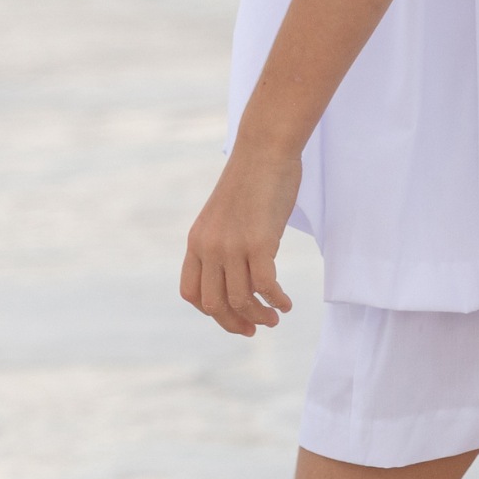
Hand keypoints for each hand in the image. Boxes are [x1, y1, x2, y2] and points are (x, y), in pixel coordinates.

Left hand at [180, 145, 300, 335]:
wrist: (265, 150)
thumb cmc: (251, 179)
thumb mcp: (224, 215)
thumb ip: (222, 243)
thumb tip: (237, 273)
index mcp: (196, 241)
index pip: (192, 293)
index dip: (210, 313)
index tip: (232, 318)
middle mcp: (209, 247)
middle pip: (214, 304)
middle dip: (234, 322)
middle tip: (255, 329)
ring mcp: (233, 246)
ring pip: (240, 299)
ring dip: (259, 316)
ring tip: (275, 318)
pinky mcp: (260, 243)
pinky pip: (266, 286)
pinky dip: (276, 301)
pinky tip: (286, 304)